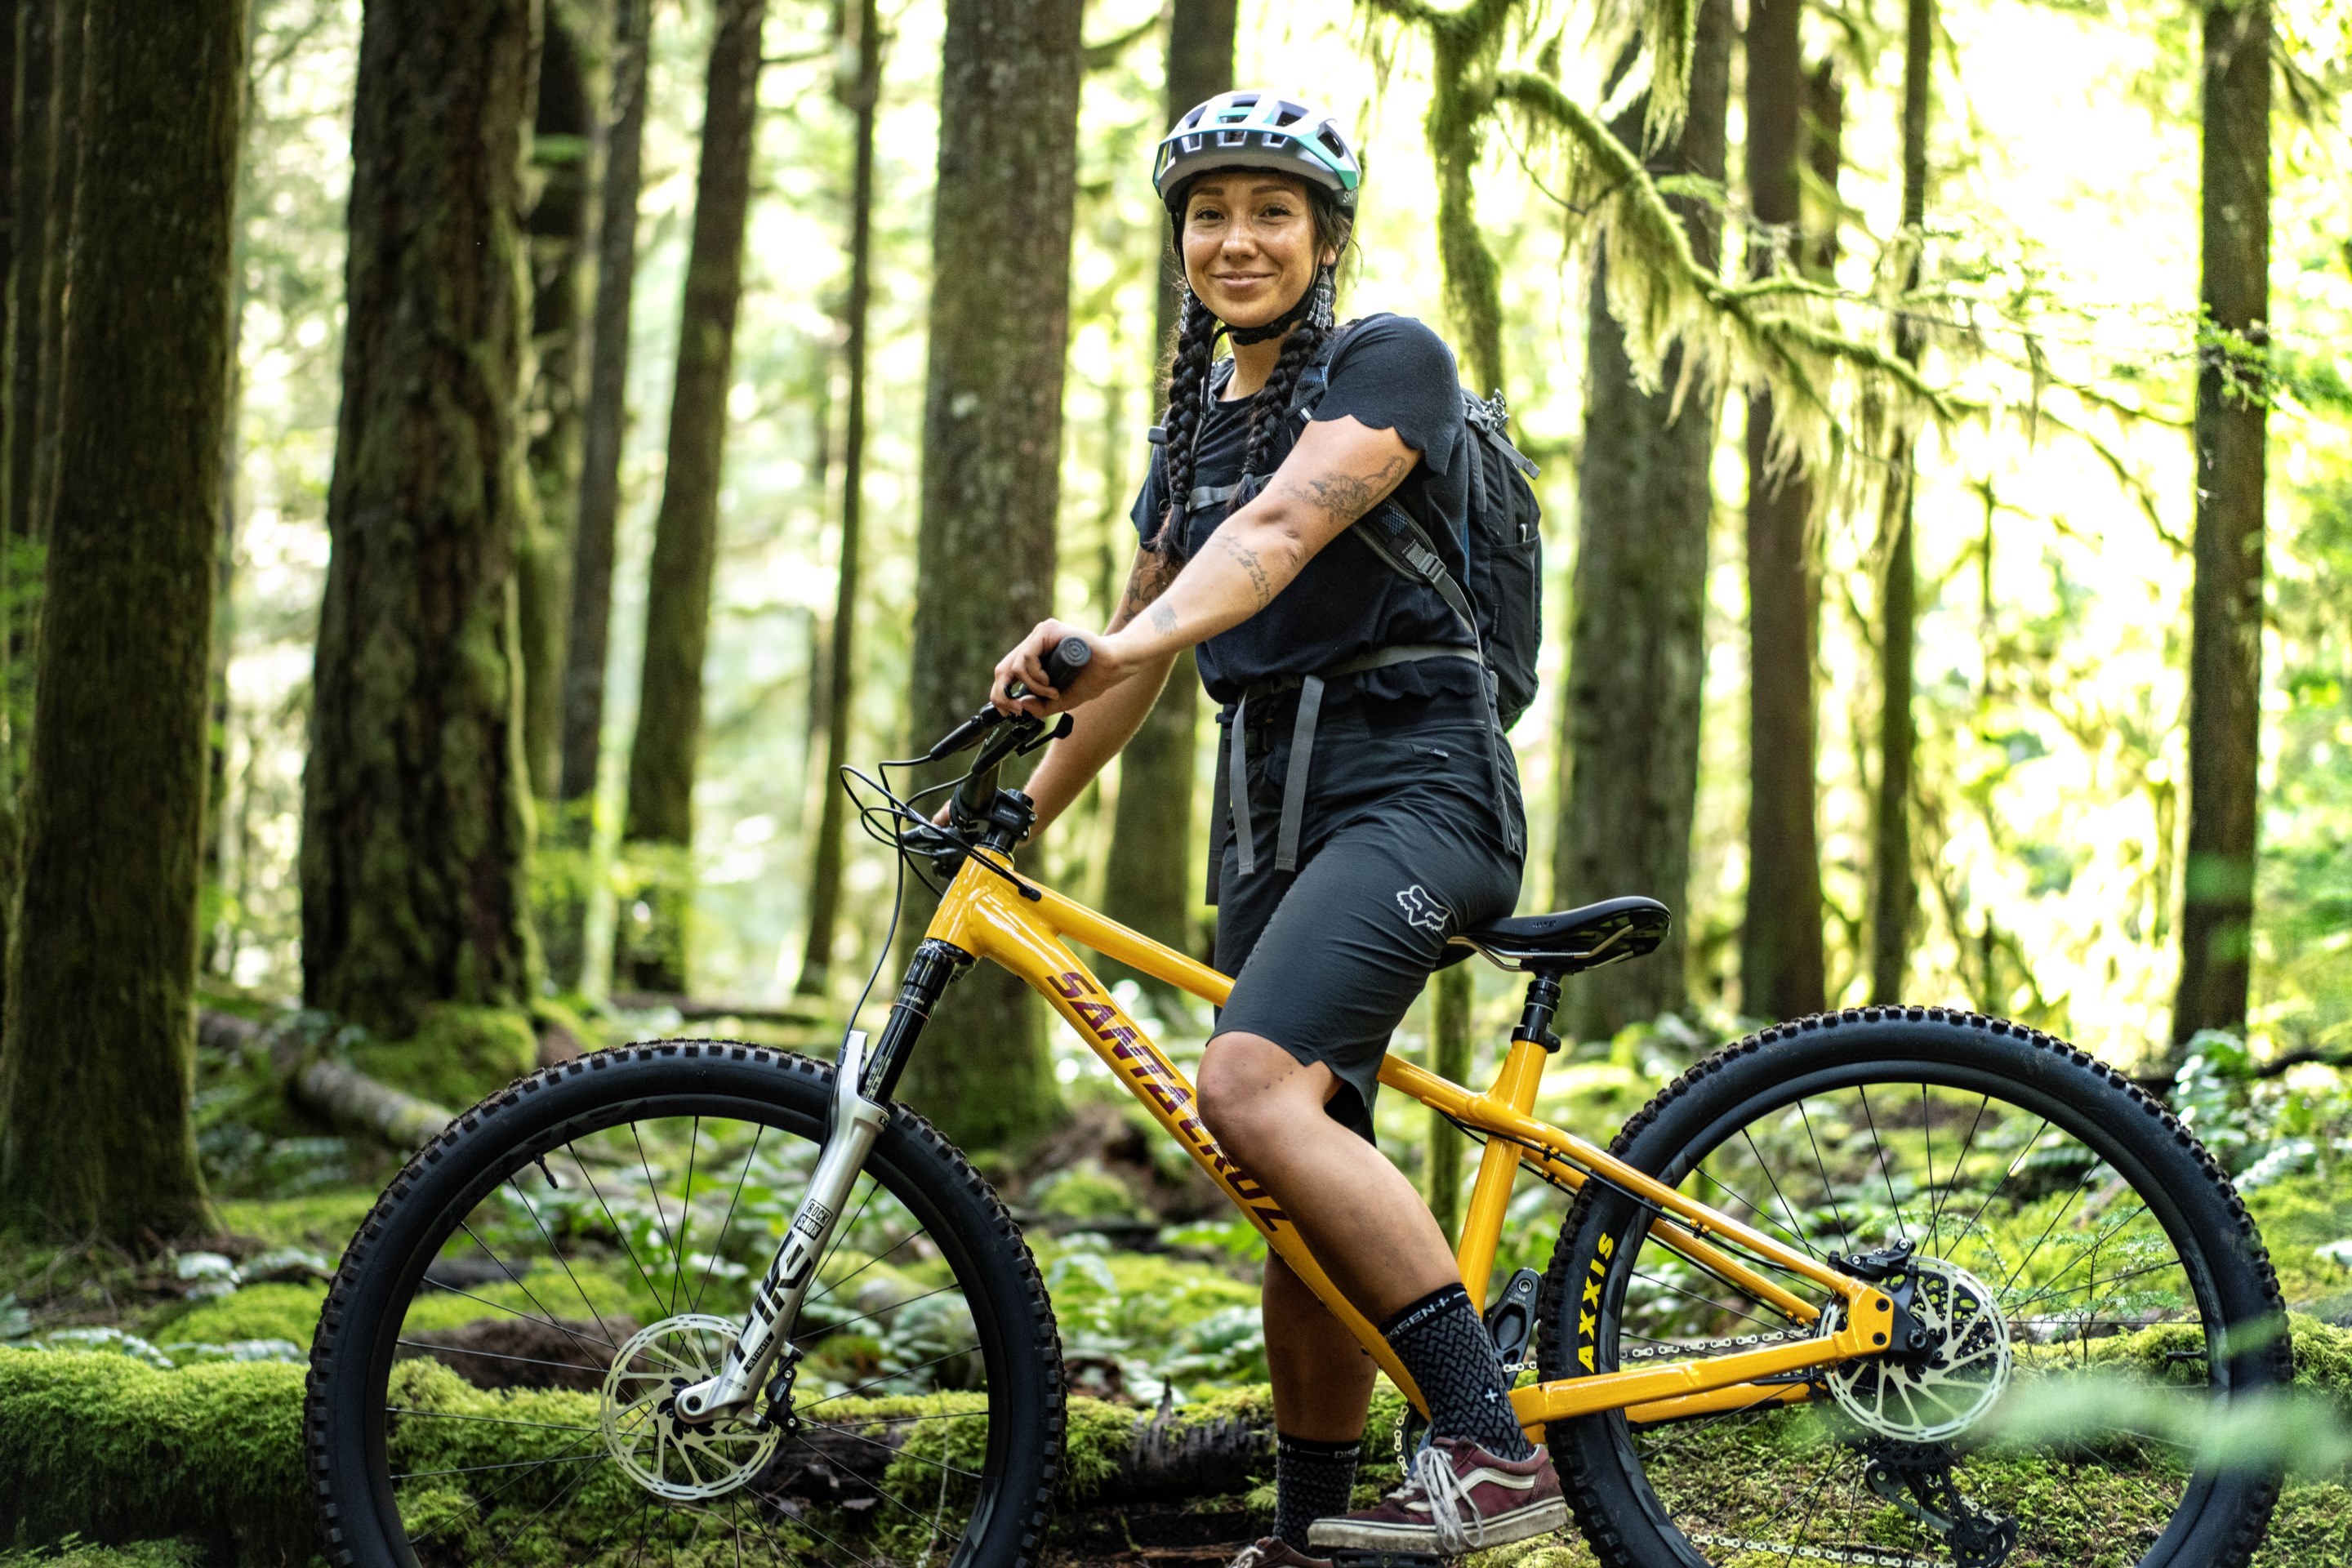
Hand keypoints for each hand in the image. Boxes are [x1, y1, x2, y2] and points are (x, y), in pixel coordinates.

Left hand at [990, 621, 1120, 715]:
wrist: (1113, 666)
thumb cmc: (1091, 679)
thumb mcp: (1061, 700)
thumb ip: (1041, 706)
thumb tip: (1021, 705)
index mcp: (1035, 656)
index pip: (1006, 673)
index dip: (1000, 693)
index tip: (1009, 711)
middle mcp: (1035, 643)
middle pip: (1004, 669)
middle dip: (1005, 694)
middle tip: (1017, 709)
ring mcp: (1040, 634)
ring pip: (1017, 665)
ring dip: (1033, 687)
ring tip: (1052, 692)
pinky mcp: (1048, 630)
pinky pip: (1028, 657)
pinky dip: (1035, 676)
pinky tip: (1049, 682)